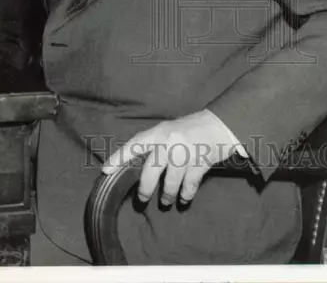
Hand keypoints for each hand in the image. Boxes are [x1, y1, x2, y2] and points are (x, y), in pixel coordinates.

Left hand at [102, 110, 239, 206]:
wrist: (220, 125)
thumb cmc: (190, 129)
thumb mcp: (169, 130)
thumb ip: (155, 144)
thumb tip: (136, 166)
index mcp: (160, 131)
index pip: (135, 144)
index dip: (119, 157)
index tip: (105, 170)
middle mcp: (170, 141)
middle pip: (151, 170)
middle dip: (145, 189)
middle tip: (142, 200)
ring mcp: (186, 152)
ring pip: (170, 181)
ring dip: (167, 195)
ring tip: (166, 202)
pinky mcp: (201, 162)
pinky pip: (189, 185)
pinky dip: (186, 195)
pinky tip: (184, 198)